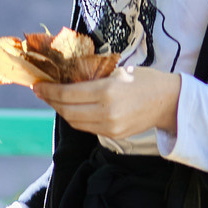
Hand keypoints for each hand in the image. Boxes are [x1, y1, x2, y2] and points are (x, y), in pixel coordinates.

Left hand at [36, 66, 182, 140]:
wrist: (169, 101)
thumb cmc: (145, 80)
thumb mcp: (118, 72)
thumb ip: (93, 77)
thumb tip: (66, 77)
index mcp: (107, 91)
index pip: (67, 94)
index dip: (48, 91)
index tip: (37, 85)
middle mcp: (106, 111)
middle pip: (67, 111)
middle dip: (51, 102)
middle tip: (42, 92)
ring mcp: (110, 126)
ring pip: (75, 122)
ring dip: (62, 111)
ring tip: (55, 100)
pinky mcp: (113, 135)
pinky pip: (87, 127)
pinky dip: (76, 118)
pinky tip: (73, 108)